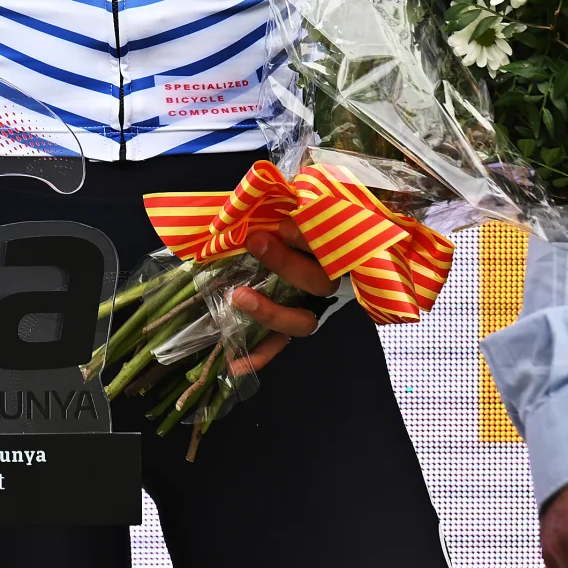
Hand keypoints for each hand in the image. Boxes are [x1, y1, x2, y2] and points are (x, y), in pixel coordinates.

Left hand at [224, 221, 331, 377]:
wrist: (258, 247)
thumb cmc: (272, 226)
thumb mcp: (278, 215)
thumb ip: (276, 213)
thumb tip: (257, 203)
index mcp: (323, 252)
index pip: (331, 246)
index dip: (311, 239)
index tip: (285, 226)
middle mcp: (321, 284)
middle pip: (320, 283)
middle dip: (287, 264)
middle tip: (256, 242)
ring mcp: (306, 309)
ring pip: (303, 321)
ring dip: (271, 312)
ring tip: (238, 296)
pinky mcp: (287, 329)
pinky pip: (277, 346)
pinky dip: (257, 356)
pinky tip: (236, 363)